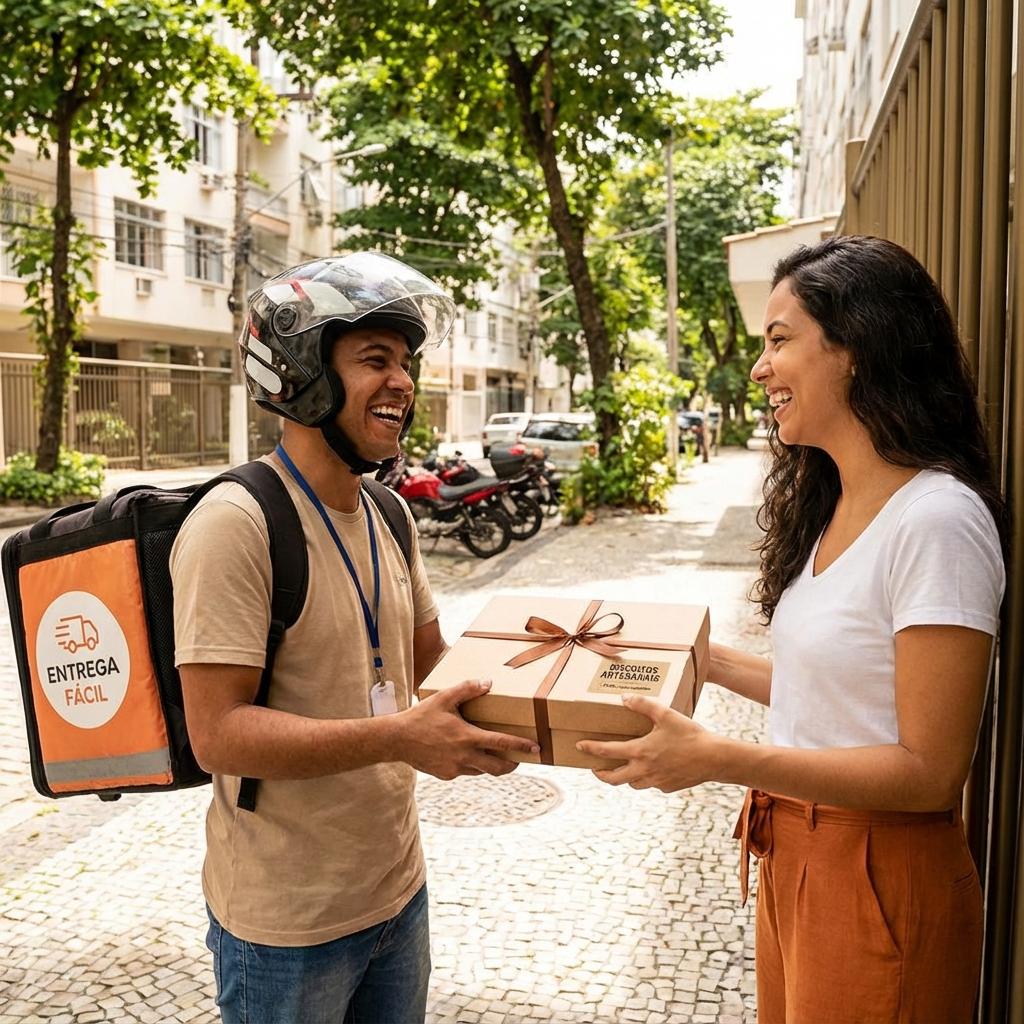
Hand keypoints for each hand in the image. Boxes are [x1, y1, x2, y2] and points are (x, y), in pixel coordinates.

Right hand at [396, 679, 539, 779]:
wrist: (396, 740)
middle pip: (498, 767)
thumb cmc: (421, 716)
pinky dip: (471, 764)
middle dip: (512, 764)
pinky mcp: (446, 775)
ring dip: (491, 765)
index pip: (502, 743)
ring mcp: (455, 768)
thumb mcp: (444, 698)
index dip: (521, 746)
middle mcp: (464, 757)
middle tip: (520, 759)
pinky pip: (465, 771)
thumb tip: (488, 682)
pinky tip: (466, 754)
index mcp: (467, 737)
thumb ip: (467, 689)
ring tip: (496, 756)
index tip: (536, 748)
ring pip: (482, 770)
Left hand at [576, 695, 721, 792]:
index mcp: (639, 752)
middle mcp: (643, 771)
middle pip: (613, 778)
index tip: (579, 746)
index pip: (606, 752)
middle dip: (601, 774)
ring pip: (632, 783)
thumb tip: (623, 698)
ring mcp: (655, 782)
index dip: (590, 748)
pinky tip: (652, 769)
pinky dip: (647, 778)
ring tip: (623, 767)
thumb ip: (643, 705)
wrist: (714, 758)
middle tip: (594, 768)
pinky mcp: (667, 787)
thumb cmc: (690, 734)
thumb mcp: (666, 714)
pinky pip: (651, 784)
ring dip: (624, 776)